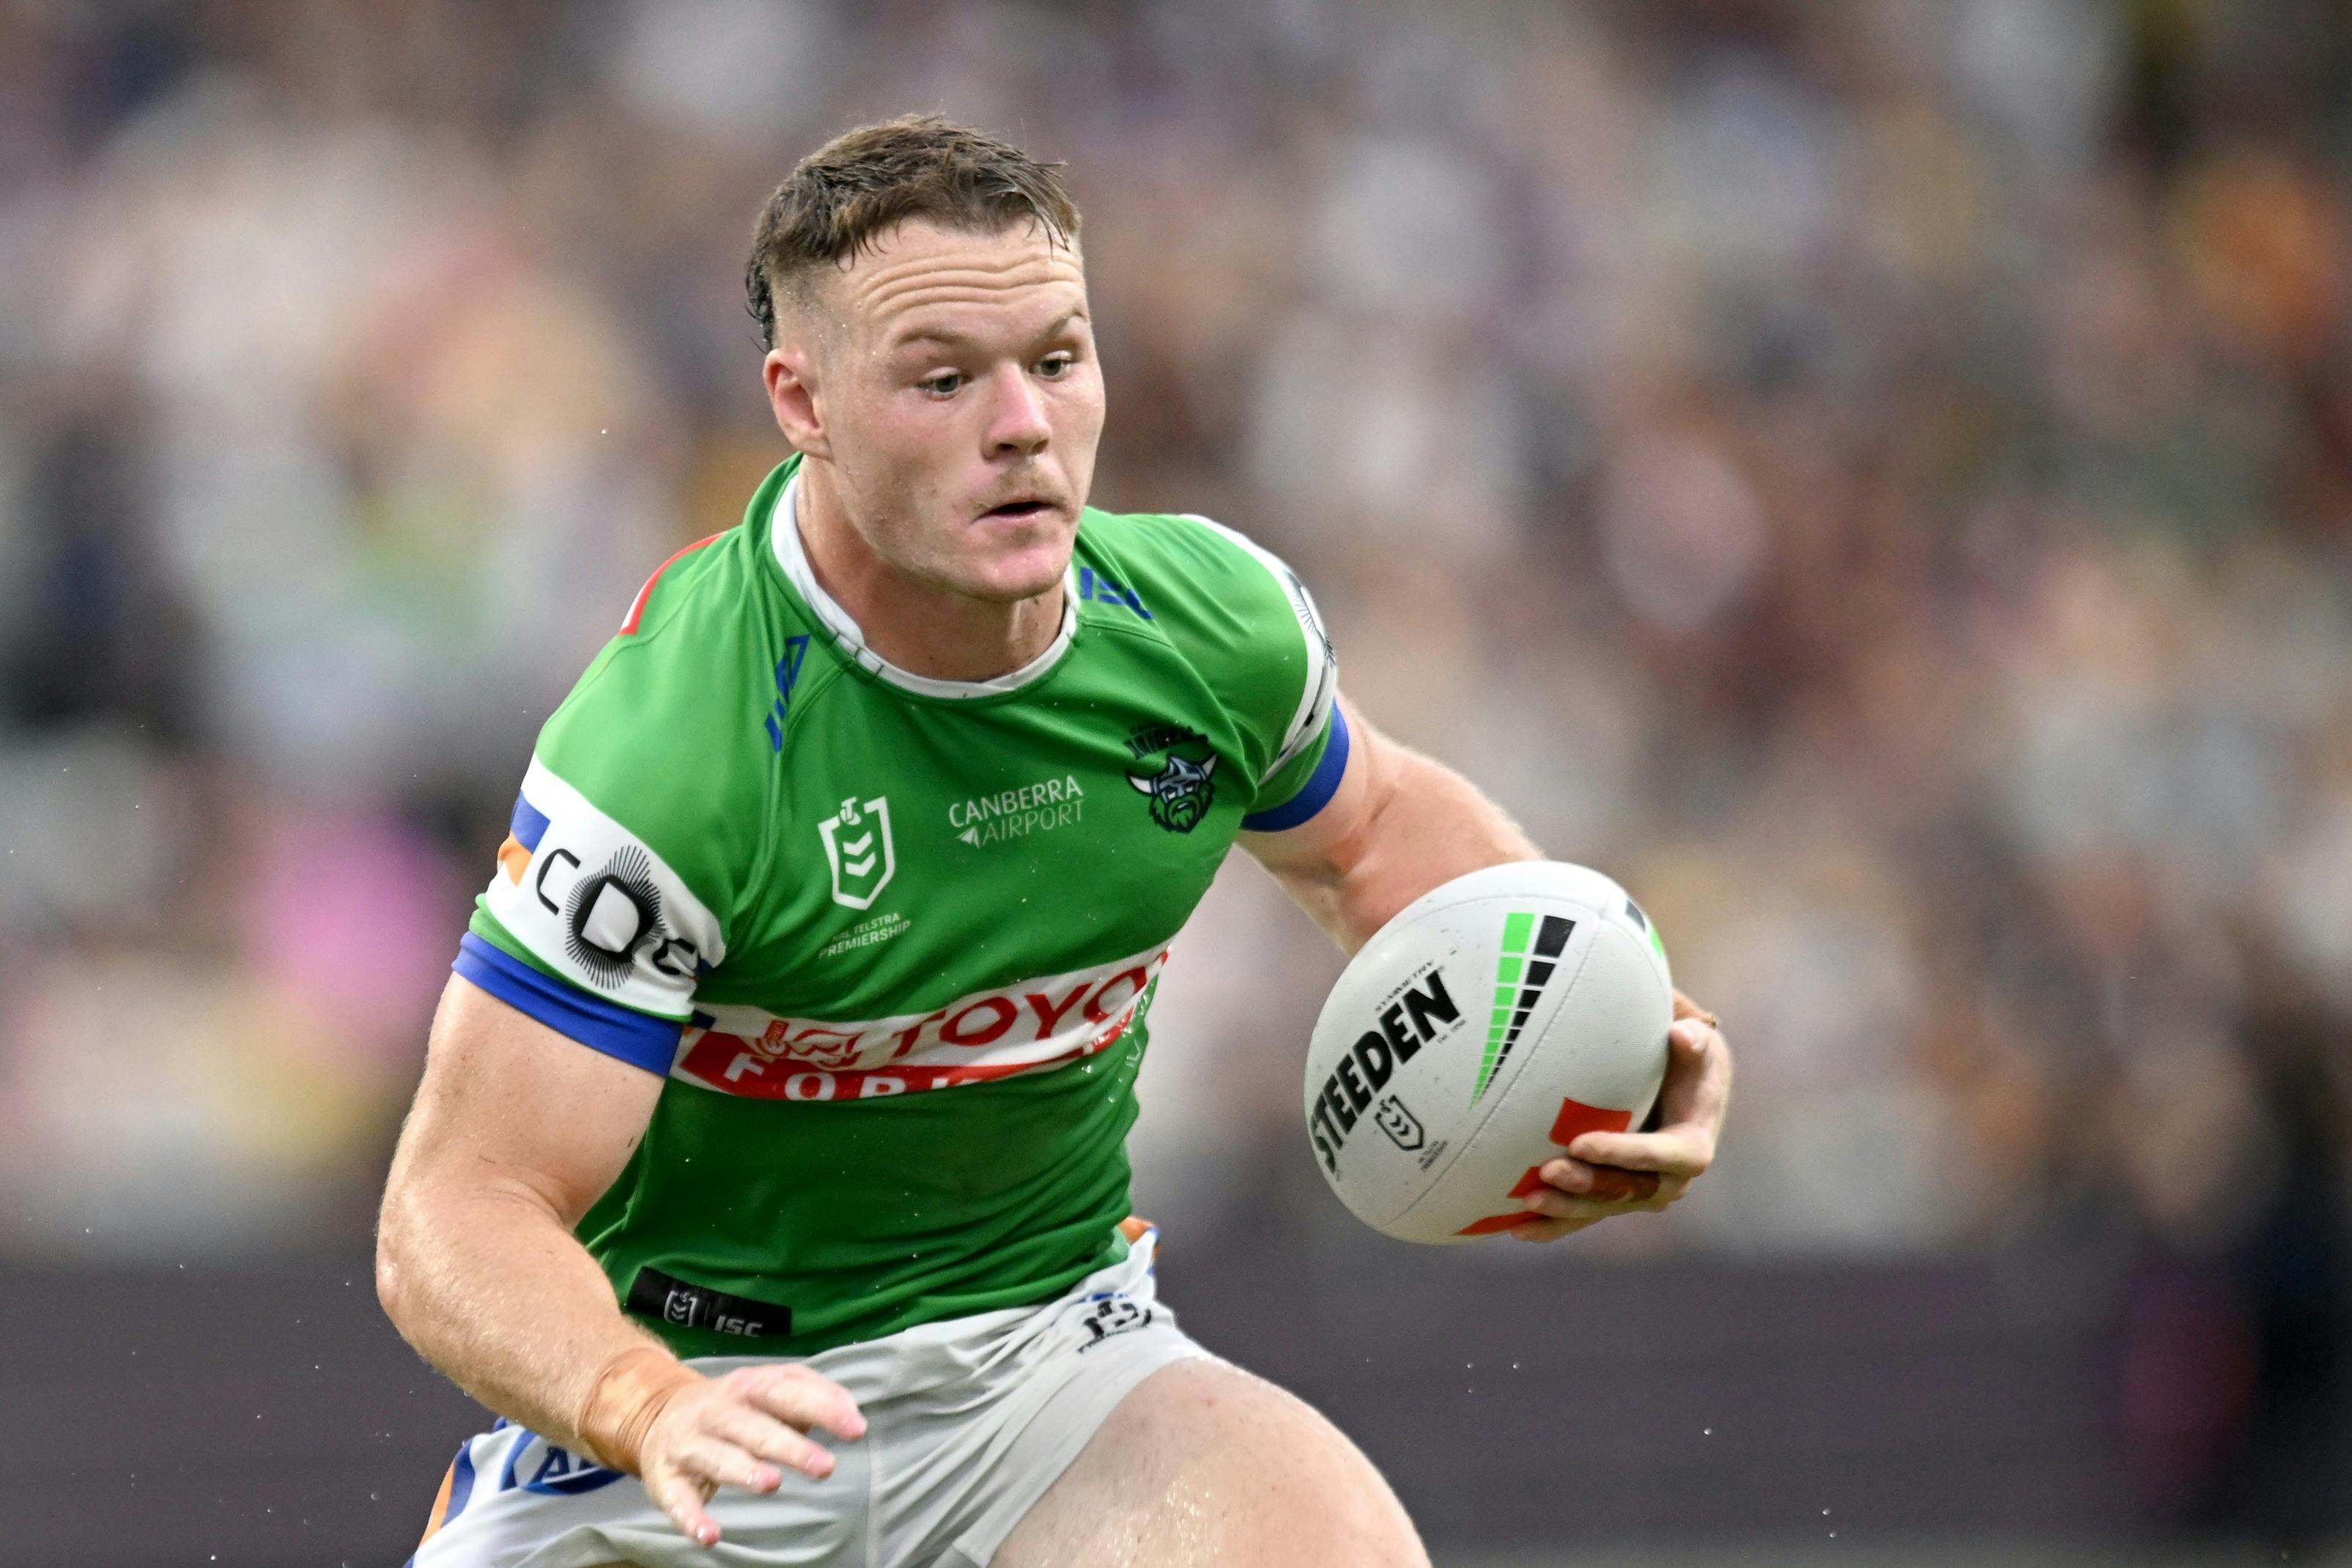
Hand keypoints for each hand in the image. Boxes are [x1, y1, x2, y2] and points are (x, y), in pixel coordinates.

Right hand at [580, 1348, 866, 1546]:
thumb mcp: (769, 1389)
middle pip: (755, 1427)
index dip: (823, 1408)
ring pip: (718, 1457)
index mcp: (749, 1386)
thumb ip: (812, 1395)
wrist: (657, 1413)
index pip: (788, 1392)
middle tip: (824, 1466)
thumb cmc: (734, 1406)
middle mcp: (718, 1411)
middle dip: (790, 1446)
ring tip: (772, 1483)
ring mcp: (690, 1443)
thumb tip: (851, 1413)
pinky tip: (710, 1536)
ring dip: (744, 1470)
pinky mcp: (667, 1478)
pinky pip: (678, 1499)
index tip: (856, 1428)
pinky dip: (692, 1518)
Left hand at [1510, 990, 1731, 1242]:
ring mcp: (1639, 1194)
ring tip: (1528, 1200)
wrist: (1686, 1090)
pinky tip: (1516, 1226)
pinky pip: (1583, 1217)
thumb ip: (1693, 1040)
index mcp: (1692, 1147)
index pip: (1659, 1155)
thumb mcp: (1697, 1046)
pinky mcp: (1614, 1200)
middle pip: (1626, 1190)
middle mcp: (1668, 1181)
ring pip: (1601, 1208)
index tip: (1580, 1143)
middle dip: (1586, 1184)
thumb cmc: (1687, 1060)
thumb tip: (1680, 1035)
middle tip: (1547, 1170)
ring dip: (1565, 1209)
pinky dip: (1552, 1225)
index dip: (1621, 1153)